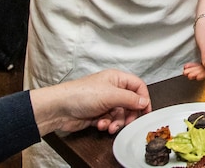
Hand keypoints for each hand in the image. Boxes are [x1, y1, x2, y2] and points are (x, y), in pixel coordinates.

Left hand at [30, 69, 151, 135]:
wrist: (59, 108)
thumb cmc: (80, 94)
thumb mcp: (110, 95)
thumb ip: (130, 99)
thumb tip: (144, 101)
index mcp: (116, 79)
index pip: (137, 86)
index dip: (143, 98)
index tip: (145, 111)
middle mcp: (112, 89)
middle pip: (130, 103)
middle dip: (129, 114)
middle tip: (127, 121)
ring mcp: (105, 102)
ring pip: (121, 114)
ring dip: (117, 122)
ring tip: (110, 125)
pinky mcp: (98, 114)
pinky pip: (111, 121)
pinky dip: (107, 124)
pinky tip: (100, 124)